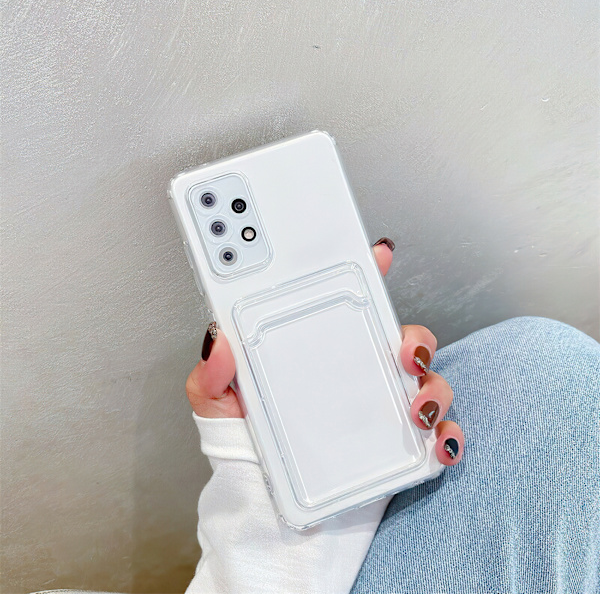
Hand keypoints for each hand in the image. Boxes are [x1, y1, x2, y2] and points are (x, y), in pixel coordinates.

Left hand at [186, 240, 464, 464]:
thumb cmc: (248, 446)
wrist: (265, 506)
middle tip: (404, 351)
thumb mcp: (218, 405)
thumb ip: (212, 376)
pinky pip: (435, 434)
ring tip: (416, 405)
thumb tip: (218, 343)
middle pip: (401, 340)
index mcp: (320, 352)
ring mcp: (380, 408)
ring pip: (426, 381)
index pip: (349, 304)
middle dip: (415, 339)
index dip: (368, 274)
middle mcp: (357, 374)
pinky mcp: (397, 447)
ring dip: (434, 387)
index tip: (377, 254)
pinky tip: (434, 443)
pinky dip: (444, 436)